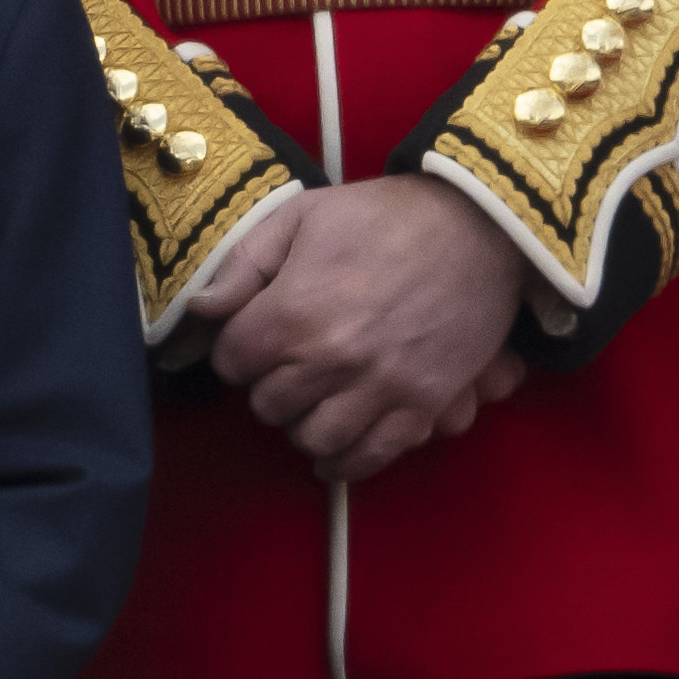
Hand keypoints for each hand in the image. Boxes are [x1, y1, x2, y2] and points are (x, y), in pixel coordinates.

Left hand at [201, 171, 534, 480]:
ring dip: (305, 425)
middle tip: (286, 369)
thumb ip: (242, 266)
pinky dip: (349, 461)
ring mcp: (381, 386)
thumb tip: (200, 309)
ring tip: (312, 405)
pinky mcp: (424, 403)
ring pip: (314, 439)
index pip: (232, 364)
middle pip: (268, 406)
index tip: (253, 340)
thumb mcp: (299, 218)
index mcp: (292, 314)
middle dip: (269, 387)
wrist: (478, 225)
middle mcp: (332, 359)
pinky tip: (336, 454)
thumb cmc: (381, 217)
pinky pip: (374, 454)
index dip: (237, 351)